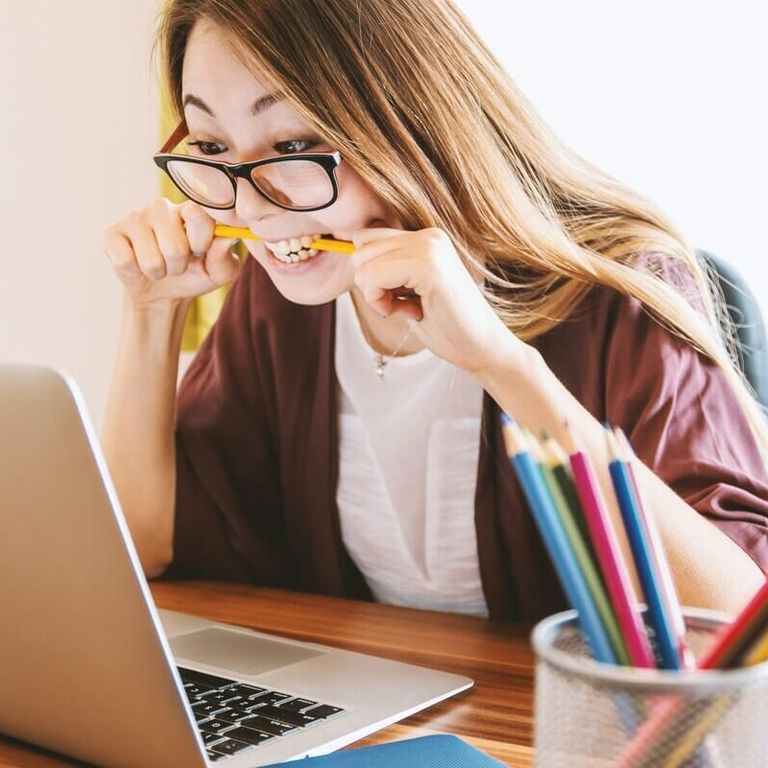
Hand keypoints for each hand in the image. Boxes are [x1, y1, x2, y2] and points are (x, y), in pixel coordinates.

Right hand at [104, 198, 240, 307]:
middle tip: (177, 264)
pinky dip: (135, 273)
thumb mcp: (218, 272)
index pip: (199, 216)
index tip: (200, 252)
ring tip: (159, 266)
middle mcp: (162, 207)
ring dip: (158, 272)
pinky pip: (125, 262)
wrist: (163, 292)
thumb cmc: (194, 274)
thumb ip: (225, 257)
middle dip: (178, 267)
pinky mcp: (112, 233)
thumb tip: (227, 238)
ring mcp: (135, 217)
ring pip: (151, 260)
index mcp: (190, 210)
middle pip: (174, 247)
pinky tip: (137, 264)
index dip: (201, 243)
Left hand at [346, 226, 520, 374]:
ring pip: (363, 265)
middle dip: (372, 285)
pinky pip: (373, 277)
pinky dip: (382, 303)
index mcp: (425, 238)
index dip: (371, 275)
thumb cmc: (446, 326)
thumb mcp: (408, 291)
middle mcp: (428, 235)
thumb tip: (351, 255)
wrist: (482, 349)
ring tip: (410, 309)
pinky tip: (411, 313)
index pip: (365, 239)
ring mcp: (430, 247)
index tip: (398, 297)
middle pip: (360, 250)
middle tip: (404, 305)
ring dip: (377, 296)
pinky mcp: (428, 265)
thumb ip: (387, 270)